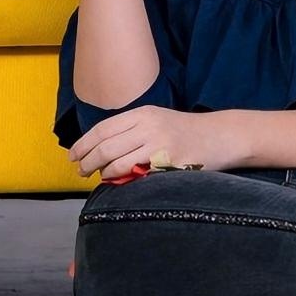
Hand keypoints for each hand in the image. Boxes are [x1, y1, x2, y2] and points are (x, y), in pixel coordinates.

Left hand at [68, 107, 245, 180]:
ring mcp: (159, 144)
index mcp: (143, 114)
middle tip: (80, 171)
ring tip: (98, 178)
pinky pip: (137, 174)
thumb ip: (132, 131)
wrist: (222, 136)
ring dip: (102, 172)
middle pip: (106, 146)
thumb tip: (102, 150)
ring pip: (117, 161)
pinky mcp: (170, 162)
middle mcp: (149, 126)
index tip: (73, 155)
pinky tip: (119, 181)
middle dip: (87, 161)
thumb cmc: (188, 132)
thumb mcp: (158, 121)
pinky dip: (122, 179)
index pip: (103, 128)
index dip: (84, 143)